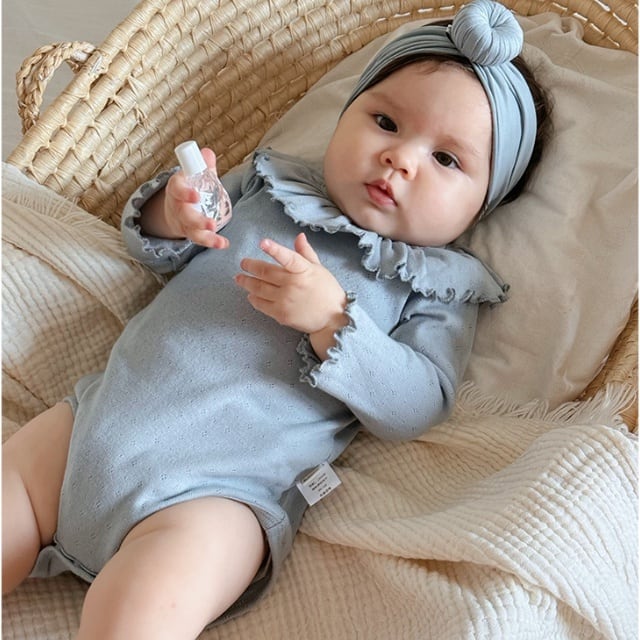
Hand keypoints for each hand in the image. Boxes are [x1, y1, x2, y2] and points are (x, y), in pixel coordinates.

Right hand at [141, 148, 228, 248]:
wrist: (175, 206)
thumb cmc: (189, 186)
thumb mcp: (194, 174)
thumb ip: (203, 165)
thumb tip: (207, 153)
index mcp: (176, 188)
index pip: (177, 189)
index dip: (185, 193)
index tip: (196, 196)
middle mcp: (177, 207)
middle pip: (184, 215)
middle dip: (197, 220)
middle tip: (211, 224)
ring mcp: (183, 222)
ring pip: (191, 230)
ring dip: (204, 235)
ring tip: (217, 235)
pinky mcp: (191, 232)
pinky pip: (200, 239)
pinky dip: (212, 242)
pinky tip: (224, 244)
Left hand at [235, 233, 347, 358]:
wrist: (333, 318)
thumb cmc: (327, 291)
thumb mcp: (319, 269)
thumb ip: (305, 253)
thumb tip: (298, 236)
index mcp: (304, 271)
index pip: (288, 258)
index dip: (274, 249)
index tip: (262, 242)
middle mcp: (293, 285)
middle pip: (266, 273)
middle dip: (251, 266)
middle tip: (243, 263)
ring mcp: (286, 300)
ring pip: (259, 288)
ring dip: (247, 282)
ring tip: (239, 278)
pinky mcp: (281, 314)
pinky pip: (262, 305)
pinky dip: (254, 298)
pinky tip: (250, 294)